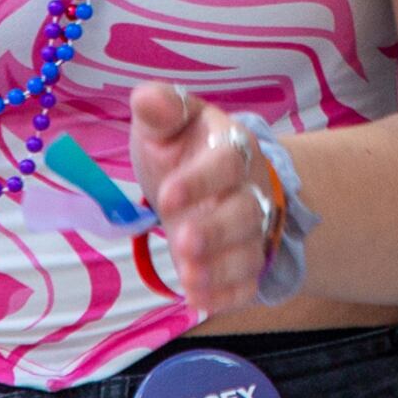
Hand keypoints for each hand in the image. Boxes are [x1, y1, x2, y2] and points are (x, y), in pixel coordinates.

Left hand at [132, 81, 280, 317]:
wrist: (216, 183)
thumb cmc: (185, 151)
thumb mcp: (168, 126)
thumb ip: (160, 110)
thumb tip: (145, 97)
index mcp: (233, 148)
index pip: (228, 161)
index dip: (202, 180)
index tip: (166, 195)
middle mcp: (250, 189)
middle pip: (246, 211)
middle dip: (216, 230)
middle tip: (182, 242)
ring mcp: (252, 229)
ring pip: (249, 250)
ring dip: (222, 267)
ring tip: (189, 277)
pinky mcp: (246, 261)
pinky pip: (248, 281)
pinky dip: (228, 294)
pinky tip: (200, 300)